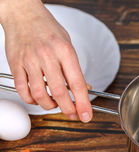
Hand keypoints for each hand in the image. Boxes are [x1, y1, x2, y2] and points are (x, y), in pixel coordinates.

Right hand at [0, 0, 91, 121]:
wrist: (23, 14)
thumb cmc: (48, 29)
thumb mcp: (69, 46)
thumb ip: (75, 69)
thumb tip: (84, 89)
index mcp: (65, 51)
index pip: (77, 83)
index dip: (83, 103)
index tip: (86, 115)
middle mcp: (47, 56)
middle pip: (59, 92)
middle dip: (68, 109)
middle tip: (73, 115)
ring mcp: (30, 61)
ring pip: (39, 95)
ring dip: (49, 106)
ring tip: (54, 104)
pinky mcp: (15, 64)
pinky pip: (23, 90)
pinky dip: (31, 100)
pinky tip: (38, 99)